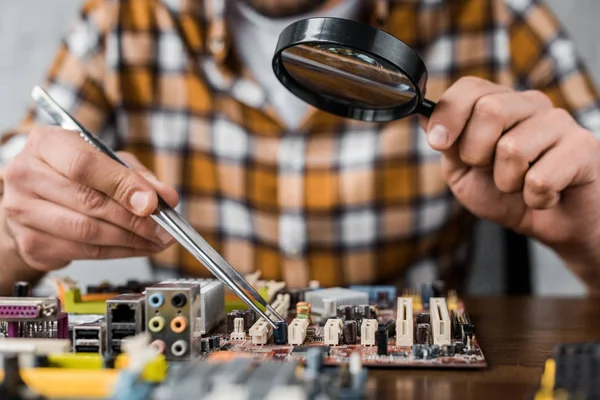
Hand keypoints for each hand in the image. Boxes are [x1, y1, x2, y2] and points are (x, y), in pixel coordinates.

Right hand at [1, 126, 178, 271]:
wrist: (33, 199)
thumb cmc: (72, 174)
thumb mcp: (106, 160)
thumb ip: (136, 175)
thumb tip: (166, 197)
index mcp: (46, 144)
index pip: (84, 165)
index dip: (122, 185)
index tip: (153, 202)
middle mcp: (26, 175)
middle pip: (89, 202)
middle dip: (135, 219)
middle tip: (165, 228)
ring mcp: (22, 212)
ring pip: (88, 232)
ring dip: (131, 240)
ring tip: (158, 240)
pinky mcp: (31, 243)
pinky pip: (84, 252)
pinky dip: (118, 252)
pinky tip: (138, 247)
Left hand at [420, 77, 599, 258]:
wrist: (551, 224)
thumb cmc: (507, 195)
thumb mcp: (463, 171)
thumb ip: (446, 143)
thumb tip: (423, 113)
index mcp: (499, 105)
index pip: (470, 87)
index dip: (449, 115)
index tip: (438, 143)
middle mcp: (530, 105)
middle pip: (490, 109)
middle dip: (475, 153)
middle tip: (489, 170)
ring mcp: (560, 123)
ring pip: (512, 148)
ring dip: (507, 182)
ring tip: (520, 186)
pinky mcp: (584, 149)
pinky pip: (540, 178)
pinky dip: (534, 199)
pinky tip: (545, 196)